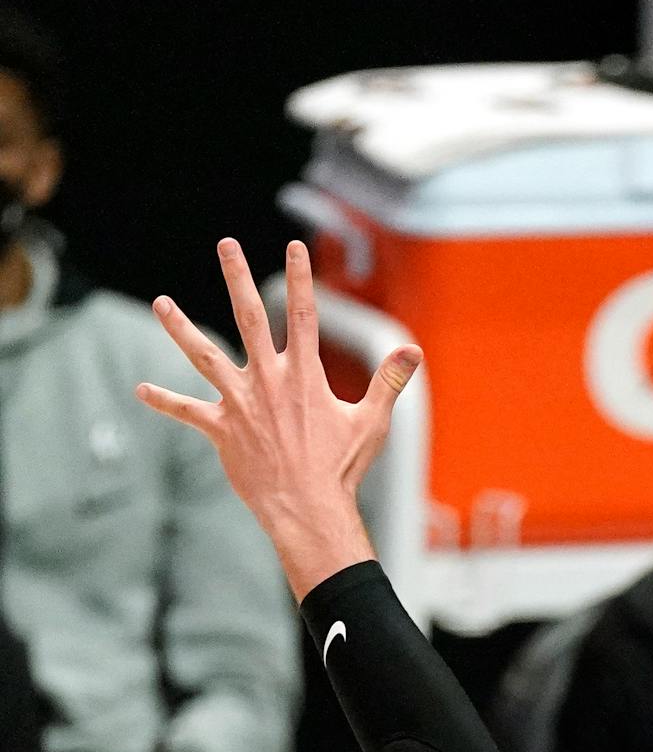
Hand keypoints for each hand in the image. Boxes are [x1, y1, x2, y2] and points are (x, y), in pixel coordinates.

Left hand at [135, 239, 421, 595]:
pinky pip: (187, 411)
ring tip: (160, 302)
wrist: (307, 507)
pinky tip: (140, 389)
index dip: (301, 278)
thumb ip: (388, 382)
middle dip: (237, 277)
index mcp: (305, 374)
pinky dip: (163, 400)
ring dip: (180, 327)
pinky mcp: (220, 429)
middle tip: (226, 245)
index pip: (303, 314)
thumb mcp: (372, 422)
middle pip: (249, 317)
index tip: (293, 247)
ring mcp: (239, 402)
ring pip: (204, 355)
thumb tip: (413, 351)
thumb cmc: (342, 467)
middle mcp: (268, 379)